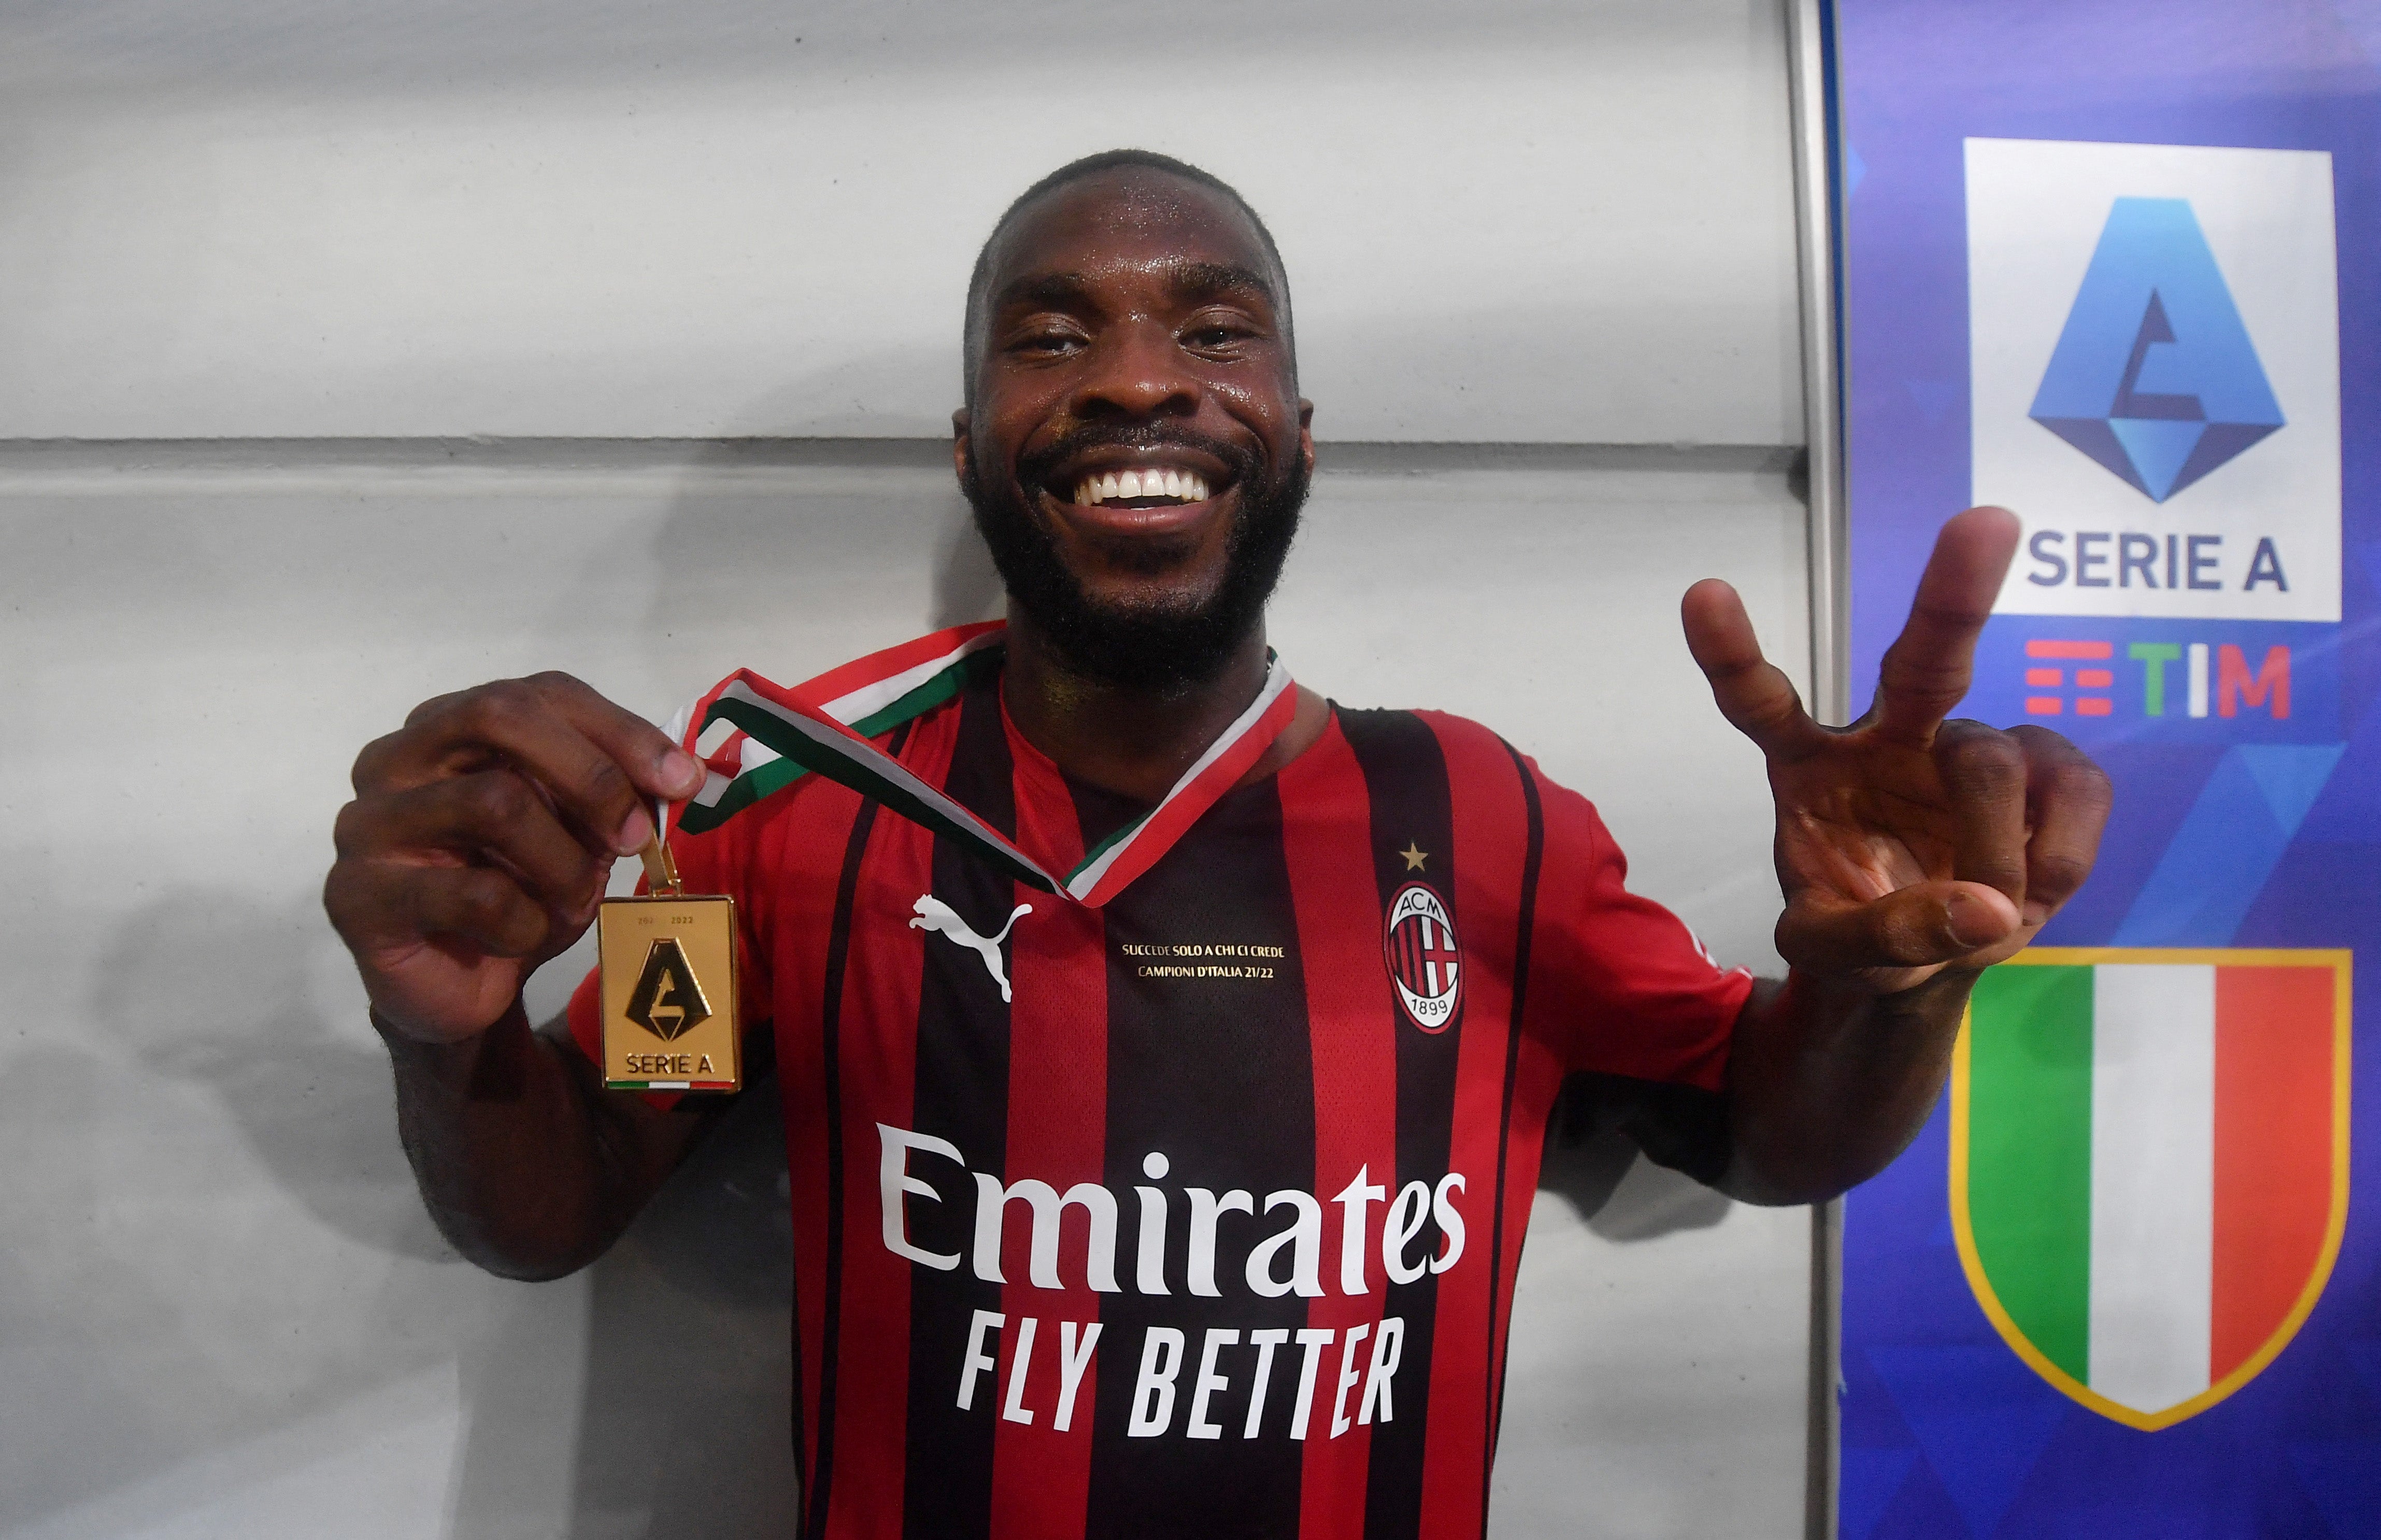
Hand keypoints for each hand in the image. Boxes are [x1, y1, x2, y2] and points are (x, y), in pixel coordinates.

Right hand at [324, 673, 706, 1043]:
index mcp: (450, 725)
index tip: (683, 780)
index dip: (621, 730)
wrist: (458, 988)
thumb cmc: (518, 895)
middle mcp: (396, 758)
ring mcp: (368, 823)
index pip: (542, 693)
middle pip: (500, 715)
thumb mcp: (579, 836)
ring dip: (563, 863)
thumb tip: (679, 775)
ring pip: (495, 802)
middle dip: (591, 775)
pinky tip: (521, 938)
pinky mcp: (356, 895)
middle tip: (637, 837)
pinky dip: (525, 922)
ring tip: (573, 901)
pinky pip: (474, 893)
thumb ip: (613, 794)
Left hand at [1682, 506, 2113, 995]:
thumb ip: (1885, 936)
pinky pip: (2072, 786)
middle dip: (1954, 591)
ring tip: (1985, 908)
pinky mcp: (2045, 766)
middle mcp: (1888, 734)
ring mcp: (1970, 743)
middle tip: (1988, 520)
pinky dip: (2060, 852)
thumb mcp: (1839, 953)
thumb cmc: (1862, 930)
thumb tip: (1985, 910)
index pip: (1761, 701)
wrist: (1932, 955)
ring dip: (1993, 848)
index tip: (1704, 593)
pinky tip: (2037, 886)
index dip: (1733, 651)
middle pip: (1920, 657)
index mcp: (1808, 766)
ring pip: (1992, 757)